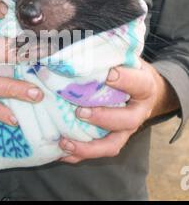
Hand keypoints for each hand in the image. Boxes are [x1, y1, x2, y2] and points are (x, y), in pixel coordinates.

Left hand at [59, 59, 179, 162]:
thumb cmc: (129, 70)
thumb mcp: (125, 58)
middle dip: (102, 117)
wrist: (143, 90)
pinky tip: (61, 152)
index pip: (138, 84)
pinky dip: (79, 154)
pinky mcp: (114, 139)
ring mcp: (126, 129)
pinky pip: (98, 151)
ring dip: (88, 146)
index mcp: (144, 87)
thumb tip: (79, 50)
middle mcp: (138, 112)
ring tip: (65, 142)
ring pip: (112, 144)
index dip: (124, 80)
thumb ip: (109, 56)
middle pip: (126, 121)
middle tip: (80, 112)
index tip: (108, 74)